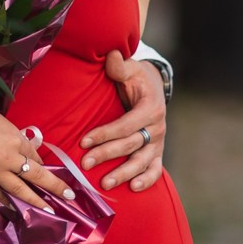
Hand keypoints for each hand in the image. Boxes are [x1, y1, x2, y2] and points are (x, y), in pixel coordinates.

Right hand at [0, 99, 75, 209]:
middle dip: (55, 187)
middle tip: (70, 197)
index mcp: (15, 139)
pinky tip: (16, 209)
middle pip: (36, 176)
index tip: (51, 171)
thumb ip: (13, 137)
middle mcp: (8, 158)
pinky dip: (8, 202)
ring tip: (48, 211)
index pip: (35, 156)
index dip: (43, 164)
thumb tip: (23, 148)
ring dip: (36, 202)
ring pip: (19, 190)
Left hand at [80, 51, 165, 192]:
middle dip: (107, 155)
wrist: (155, 86)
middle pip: (131, 144)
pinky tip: (133, 188)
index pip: (126, 125)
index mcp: (150, 107)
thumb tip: (110, 55)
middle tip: (85, 164)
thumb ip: (119, 65)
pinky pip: (155, 169)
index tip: (83, 141)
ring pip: (142, 161)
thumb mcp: (129, 68)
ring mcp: (159, 141)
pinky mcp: (157, 152)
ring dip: (124, 174)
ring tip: (105, 183)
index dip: (105, 134)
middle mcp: (157, 126)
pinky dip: (147, 180)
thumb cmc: (136, 78)